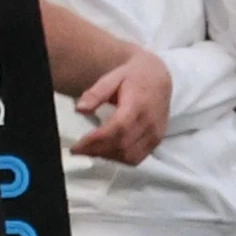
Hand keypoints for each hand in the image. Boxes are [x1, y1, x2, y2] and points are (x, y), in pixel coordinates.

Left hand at [72, 46, 172, 163]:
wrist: (159, 79)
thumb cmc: (133, 77)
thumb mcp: (112, 77)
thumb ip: (96, 93)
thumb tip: (79, 109)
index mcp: (138, 104)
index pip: (117, 128)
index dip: (96, 141)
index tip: (76, 147)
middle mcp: (150, 123)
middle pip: (122, 145)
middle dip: (97, 151)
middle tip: (77, 150)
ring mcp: (155, 134)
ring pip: (130, 156)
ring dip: (107, 157)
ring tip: (89, 151)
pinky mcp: (157, 141)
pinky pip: (137, 158)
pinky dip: (119, 159)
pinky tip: (106, 152)